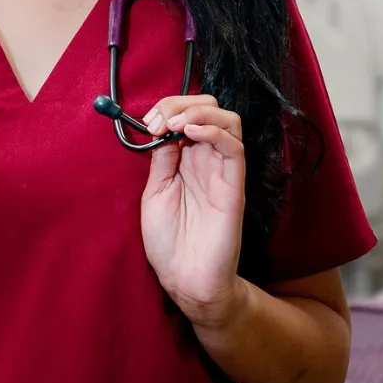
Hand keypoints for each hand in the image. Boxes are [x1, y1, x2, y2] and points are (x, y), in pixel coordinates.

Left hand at [139, 94, 246, 328]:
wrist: (184, 279)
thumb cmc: (169, 241)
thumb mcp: (155, 191)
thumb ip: (162, 159)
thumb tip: (161, 128)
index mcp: (186, 159)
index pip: (188, 114)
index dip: (168, 107)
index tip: (147, 120)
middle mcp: (207, 160)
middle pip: (210, 109)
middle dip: (182, 103)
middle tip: (157, 121)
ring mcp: (222, 171)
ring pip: (228, 121)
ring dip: (199, 112)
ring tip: (175, 125)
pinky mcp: (234, 186)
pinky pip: (234, 148)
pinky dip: (213, 132)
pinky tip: (191, 135)